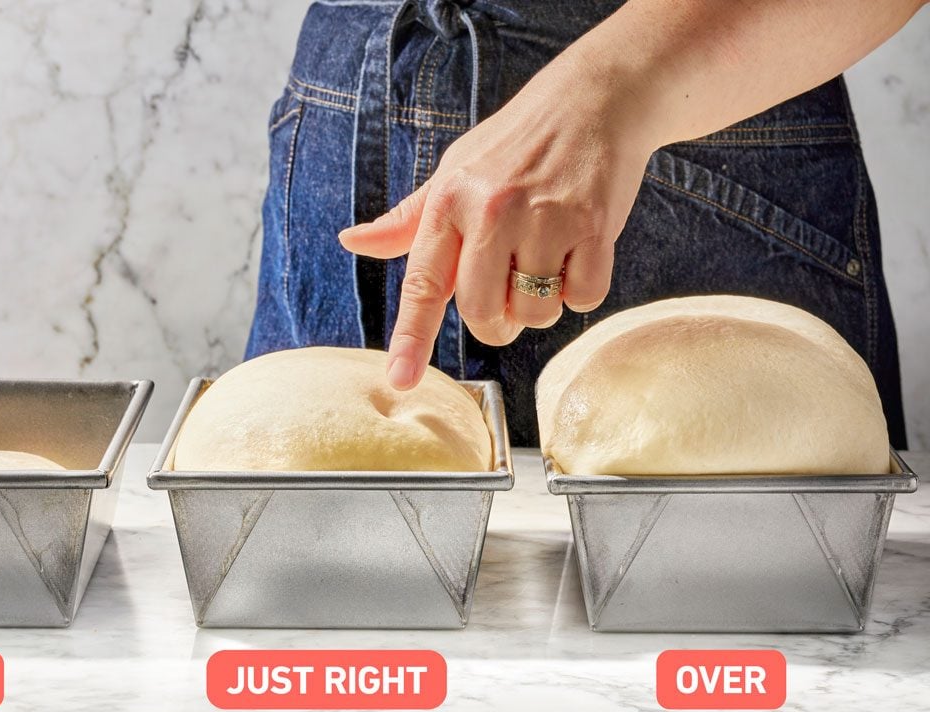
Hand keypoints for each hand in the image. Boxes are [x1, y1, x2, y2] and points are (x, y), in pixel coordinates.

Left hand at [338, 48, 656, 390]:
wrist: (594, 99)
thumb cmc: (514, 145)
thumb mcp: (453, 173)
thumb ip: (406, 221)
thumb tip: (349, 241)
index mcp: (449, 202)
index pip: (423, 285)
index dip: (411, 339)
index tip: (400, 380)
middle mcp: (491, 210)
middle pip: (484, 313)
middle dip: (497, 323)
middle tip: (508, 294)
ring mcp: (543, 218)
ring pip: (534, 312)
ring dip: (542, 305)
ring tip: (547, 260)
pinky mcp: (592, 224)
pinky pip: (582, 297)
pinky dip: (581, 291)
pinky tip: (578, 253)